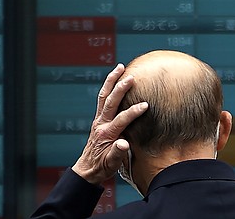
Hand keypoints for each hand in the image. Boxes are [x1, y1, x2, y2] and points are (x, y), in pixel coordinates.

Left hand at [71, 63, 147, 185]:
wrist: (88, 168)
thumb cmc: (102, 167)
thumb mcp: (111, 164)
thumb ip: (117, 153)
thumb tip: (124, 143)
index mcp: (106, 134)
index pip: (121, 119)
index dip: (133, 112)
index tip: (146, 105)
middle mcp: (101, 123)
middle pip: (110, 102)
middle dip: (120, 89)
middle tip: (131, 77)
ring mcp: (99, 119)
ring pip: (104, 95)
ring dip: (111, 80)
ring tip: (120, 67)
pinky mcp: (99, 118)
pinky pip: (103, 98)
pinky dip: (109, 86)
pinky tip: (115, 78)